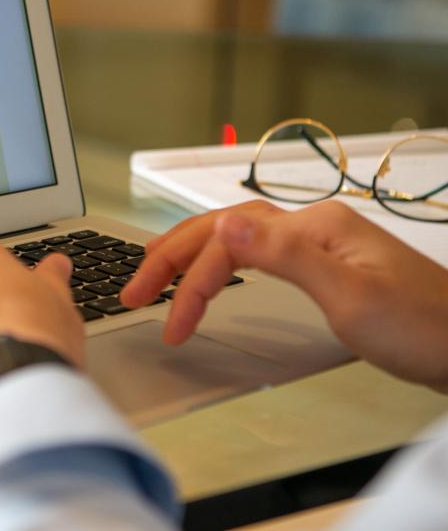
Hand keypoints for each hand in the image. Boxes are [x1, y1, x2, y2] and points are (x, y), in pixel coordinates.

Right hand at [120, 199, 447, 389]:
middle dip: (171, 256)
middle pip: (223, 228)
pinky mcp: (325, 266)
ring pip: (236, 237)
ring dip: (191, 255)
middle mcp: (311, 226)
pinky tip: (214, 272)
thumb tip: (223, 222)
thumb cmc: (422, 329)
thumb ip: (284, 257)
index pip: (229, 242)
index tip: (171, 325)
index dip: (191, 281)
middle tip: (131, 288)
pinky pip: (256, 253)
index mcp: (313, 226)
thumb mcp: (350, 296)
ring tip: (154, 275)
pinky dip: (221, 262)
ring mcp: (319, 244)